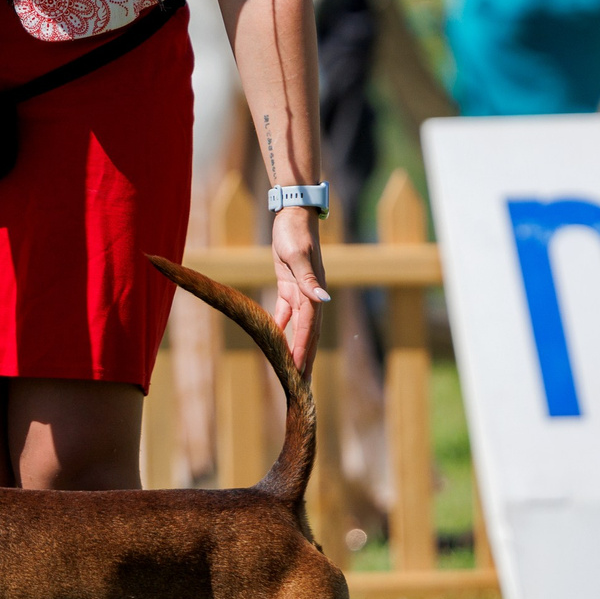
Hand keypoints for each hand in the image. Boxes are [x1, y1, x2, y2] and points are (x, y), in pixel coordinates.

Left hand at [270, 207, 331, 374]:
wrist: (293, 213)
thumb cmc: (295, 232)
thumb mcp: (299, 254)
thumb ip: (309, 279)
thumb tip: (324, 300)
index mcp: (313, 291)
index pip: (308, 328)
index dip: (303, 350)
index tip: (298, 372)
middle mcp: (311, 295)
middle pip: (308, 333)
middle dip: (305, 358)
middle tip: (300, 385)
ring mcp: (301, 291)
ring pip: (299, 327)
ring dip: (296, 347)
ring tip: (293, 370)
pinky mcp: (289, 285)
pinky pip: (286, 312)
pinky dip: (282, 327)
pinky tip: (275, 341)